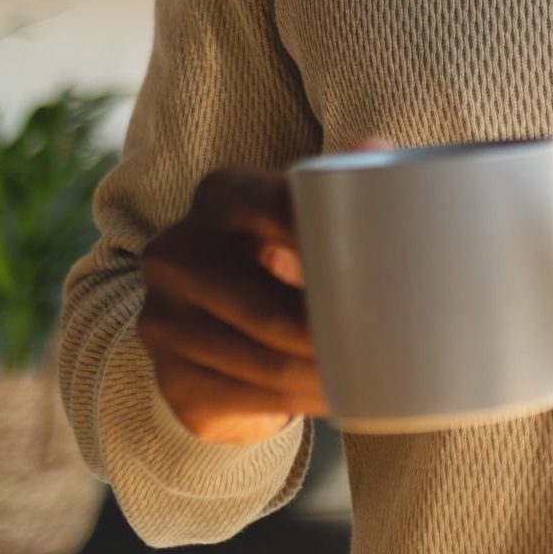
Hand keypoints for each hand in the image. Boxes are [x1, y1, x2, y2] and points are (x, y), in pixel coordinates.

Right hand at [137, 137, 389, 444]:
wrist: (219, 306)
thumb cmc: (289, 243)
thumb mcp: (310, 205)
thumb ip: (347, 174)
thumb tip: (376, 147)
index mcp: (221, 194)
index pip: (283, 213)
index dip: (335, 246)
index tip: (384, 275)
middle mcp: (177, 252)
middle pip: (269, 310)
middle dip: (334, 338)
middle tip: (391, 350)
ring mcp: (161, 319)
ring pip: (260, 362)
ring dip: (321, 380)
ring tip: (372, 379)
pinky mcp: (167, 379)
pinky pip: (240, 402)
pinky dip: (293, 406)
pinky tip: (330, 399)